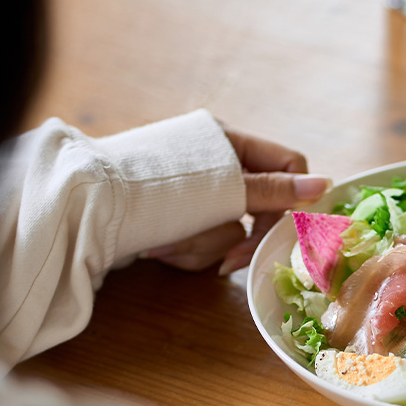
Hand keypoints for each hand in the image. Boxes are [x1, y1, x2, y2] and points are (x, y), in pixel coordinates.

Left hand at [142, 129, 330, 273]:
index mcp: (229, 141)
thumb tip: (326, 185)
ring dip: (200, 245)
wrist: (80, 208)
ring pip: (229, 230)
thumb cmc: (151, 190)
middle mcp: (215, 166)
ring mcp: (194, 195)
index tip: (285, 229)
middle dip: (238, 236)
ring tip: (164, 245)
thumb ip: (273, 191)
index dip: (292, 200)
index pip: (288, 167)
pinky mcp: (176, 220)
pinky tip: (154, 250)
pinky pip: (202, 242)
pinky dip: (182, 250)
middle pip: (259, 207)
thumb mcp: (221, 188)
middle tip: (228, 263)